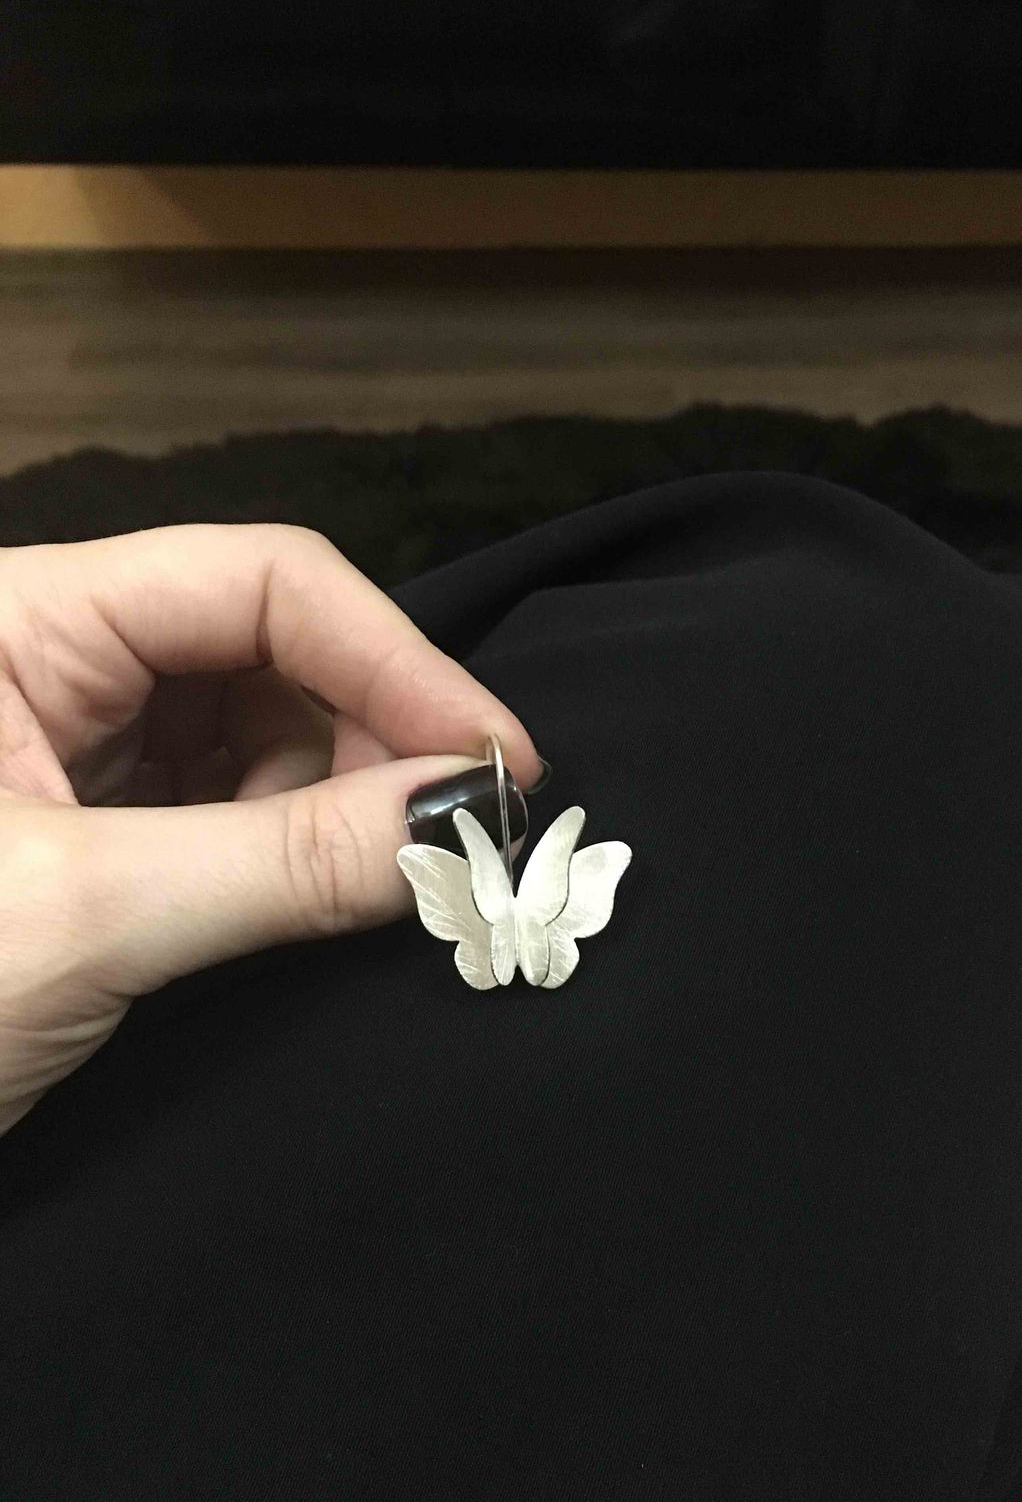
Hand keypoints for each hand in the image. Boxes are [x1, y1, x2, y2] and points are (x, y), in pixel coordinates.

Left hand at [0, 523, 537, 1135]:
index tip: (495, 759)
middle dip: (374, 736)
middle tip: (461, 835)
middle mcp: (51, 658)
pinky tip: (323, 898)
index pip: (256, 582)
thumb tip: (463, 820)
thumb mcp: (82, 919)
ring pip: (260, 732)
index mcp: (19, 617)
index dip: (394, 659)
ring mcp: (71, 747)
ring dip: (338, 802)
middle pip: (269, 649)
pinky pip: (229, 810)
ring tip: (388, 880)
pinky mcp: (92, 831)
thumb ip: (281, 862)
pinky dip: (292, 851)